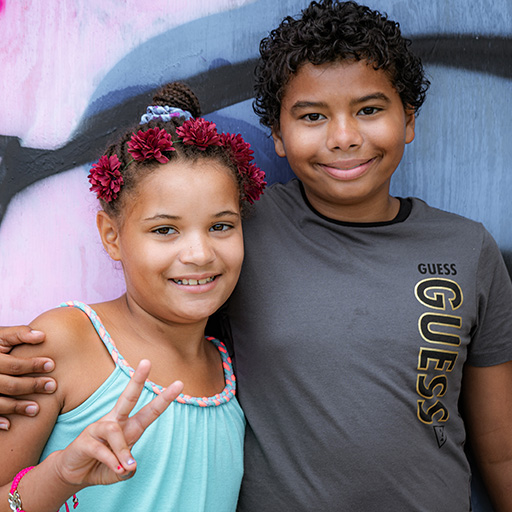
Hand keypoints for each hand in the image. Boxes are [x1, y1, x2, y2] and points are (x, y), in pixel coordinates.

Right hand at [0, 326, 55, 428]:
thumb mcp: (0, 336)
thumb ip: (19, 334)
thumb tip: (42, 335)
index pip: (14, 365)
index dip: (34, 365)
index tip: (53, 364)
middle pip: (8, 385)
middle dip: (32, 386)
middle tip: (52, 386)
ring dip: (17, 407)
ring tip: (37, 409)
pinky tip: (10, 424)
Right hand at [55, 359, 182, 486]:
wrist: (74, 473)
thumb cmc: (102, 466)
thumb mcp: (120, 471)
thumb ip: (128, 469)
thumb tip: (129, 466)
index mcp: (129, 426)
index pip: (150, 411)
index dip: (164, 398)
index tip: (179, 384)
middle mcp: (115, 422)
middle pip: (128, 397)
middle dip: (137, 379)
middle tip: (147, 361)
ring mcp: (98, 428)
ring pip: (115, 431)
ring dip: (123, 451)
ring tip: (126, 466)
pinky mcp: (85, 440)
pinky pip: (101, 448)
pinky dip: (111, 460)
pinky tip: (116, 468)